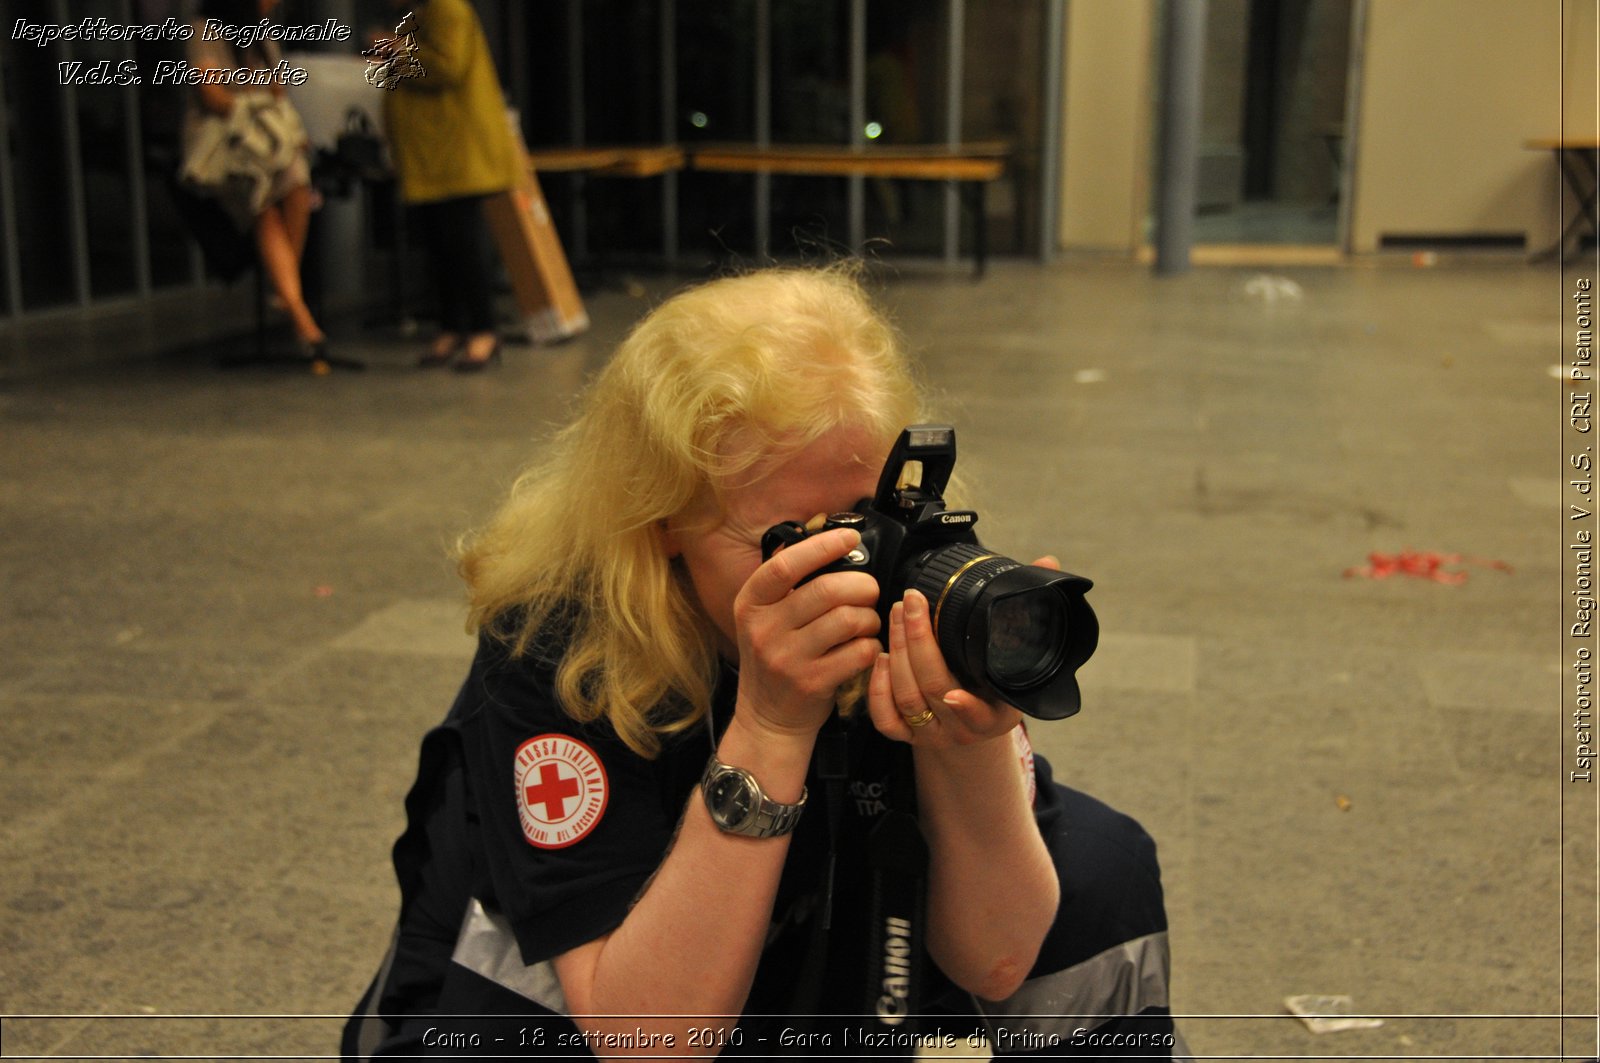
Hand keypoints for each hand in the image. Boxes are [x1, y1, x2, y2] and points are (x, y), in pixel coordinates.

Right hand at [732, 528, 882, 738]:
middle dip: (861, 585)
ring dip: (869, 617)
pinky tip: (865, 648)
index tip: (849, 537)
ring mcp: (787, 659)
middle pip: (827, 590)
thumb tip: (827, 539)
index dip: (822, 546)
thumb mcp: (764, 618)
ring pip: (848, 620)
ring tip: (866, 623)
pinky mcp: (812, 683)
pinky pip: (859, 652)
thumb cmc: (775, 659)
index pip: (786, 565)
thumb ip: (787, 584)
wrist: (767, 718)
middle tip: (869, 591)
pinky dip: (871, 646)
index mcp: (750, 604)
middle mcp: (763, 630)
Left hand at [866, 555, 1060, 745]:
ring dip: (899, 652)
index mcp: (994, 717)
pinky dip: (878, 688)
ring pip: (906, 699)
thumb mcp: (1020, 661)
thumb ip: (1030, 609)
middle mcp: (960, 729)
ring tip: (897, 614)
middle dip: (918, 643)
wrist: (973, 728)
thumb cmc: (996, 688)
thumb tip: (1047, 562)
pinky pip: (885, 719)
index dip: (966, 706)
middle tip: (911, 602)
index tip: (956, 694)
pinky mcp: (904, 735)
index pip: (978, 715)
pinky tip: (881, 656)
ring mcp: (930, 734)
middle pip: (932, 690)